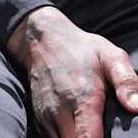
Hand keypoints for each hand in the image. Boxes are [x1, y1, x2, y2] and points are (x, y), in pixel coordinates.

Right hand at [7, 5, 137, 136]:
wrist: (43, 40)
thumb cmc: (80, 49)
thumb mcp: (111, 56)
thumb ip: (127, 82)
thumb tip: (137, 106)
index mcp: (81, 99)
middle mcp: (59, 111)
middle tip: (106, 132)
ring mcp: (46, 116)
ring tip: (93, 131)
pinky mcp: (39, 118)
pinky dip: (66, 137)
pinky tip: (78, 130)